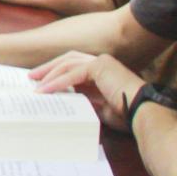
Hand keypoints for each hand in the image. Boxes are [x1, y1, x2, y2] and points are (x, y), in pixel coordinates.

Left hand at [29, 51, 144, 130]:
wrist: (145, 114)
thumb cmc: (127, 115)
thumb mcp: (99, 108)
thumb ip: (84, 101)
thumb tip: (66, 101)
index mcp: (102, 71)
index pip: (74, 67)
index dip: (56, 73)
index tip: (41, 82)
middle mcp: (102, 63)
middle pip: (68, 60)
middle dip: (48, 68)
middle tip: (32, 77)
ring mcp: (102, 62)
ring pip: (68, 64)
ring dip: (49, 74)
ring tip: (34, 84)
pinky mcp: (101, 66)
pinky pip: (73, 73)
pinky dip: (58, 81)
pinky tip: (46, 89)